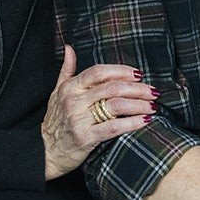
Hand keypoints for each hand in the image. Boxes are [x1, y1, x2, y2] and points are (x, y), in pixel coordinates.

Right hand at [40, 45, 153, 179]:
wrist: (46, 151)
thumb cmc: (55, 120)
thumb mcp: (57, 92)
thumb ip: (66, 69)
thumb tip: (69, 48)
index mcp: (70, 87)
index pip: (99, 72)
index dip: (121, 70)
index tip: (138, 74)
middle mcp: (74, 101)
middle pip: (112, 87)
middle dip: (137, 88)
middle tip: (153, 91)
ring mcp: (80, 119)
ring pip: (116, 106)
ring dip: (139, 104)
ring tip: (153, 106)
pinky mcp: (86, 138)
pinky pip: (114, 127)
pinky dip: (132, 123)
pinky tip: (144, 120)